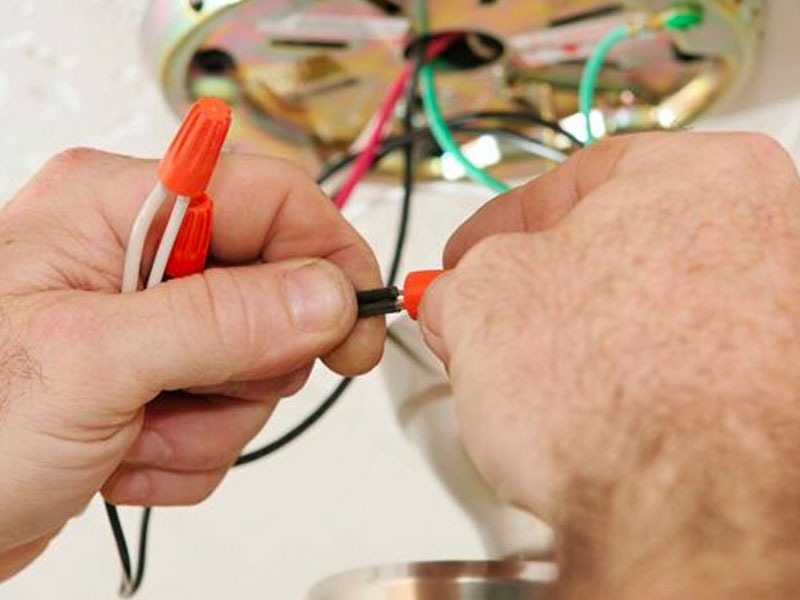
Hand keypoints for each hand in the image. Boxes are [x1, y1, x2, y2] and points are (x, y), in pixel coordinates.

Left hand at [0, 149, 383, 578]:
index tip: (357, 319)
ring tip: (131, 433)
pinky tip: (120, 456)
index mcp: (117, 208)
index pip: (270, 196)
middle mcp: (139, 256)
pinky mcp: (156, 382)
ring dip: (207, 422)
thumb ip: (219, 320)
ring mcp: (151, 325)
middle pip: (275, 289)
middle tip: (190, 390)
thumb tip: (326, 295)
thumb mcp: (90, 363)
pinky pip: (225, 416)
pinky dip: (185, 453)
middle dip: (249, 363)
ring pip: (256, 366)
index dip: (326, 253)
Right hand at [420, 133, 799, 597]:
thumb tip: (456, 294)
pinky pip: (686, 368)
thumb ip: (460, 280)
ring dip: (585, 336)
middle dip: (542, 284)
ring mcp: (785, 315)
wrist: (688, 513)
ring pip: (651, 309)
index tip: (468, 256)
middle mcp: (769, 232)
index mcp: (705, 174)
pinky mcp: (782, 394)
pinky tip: (598, 414)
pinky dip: (635, 381)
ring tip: (539, 382)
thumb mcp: (481, 301)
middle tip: (493, 317)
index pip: (577, 179)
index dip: (501, 224)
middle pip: (620, 245)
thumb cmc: (616, 398)